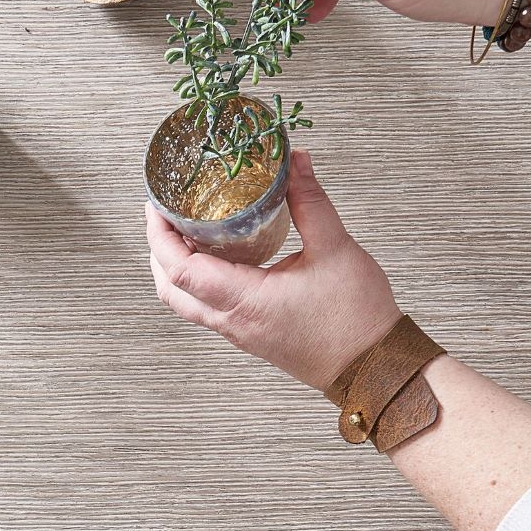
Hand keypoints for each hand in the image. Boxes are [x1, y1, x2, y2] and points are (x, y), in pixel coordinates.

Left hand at [146, 151, 401, 394]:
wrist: (374, 367)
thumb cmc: (357, 319)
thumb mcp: (335, 248)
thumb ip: (310, 201)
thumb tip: (294, 162)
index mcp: (245, 302)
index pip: (180, 271)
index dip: (160, 236)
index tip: (156, 206)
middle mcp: (233, 323)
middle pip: (170, 290)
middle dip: (158, 250)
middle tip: (163, 214)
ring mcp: (239, 333)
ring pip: (186, 303)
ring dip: (175, 268)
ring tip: (184, 230)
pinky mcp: (250, 335)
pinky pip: (208, 309)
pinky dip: (198, 281)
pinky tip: (215, 255)